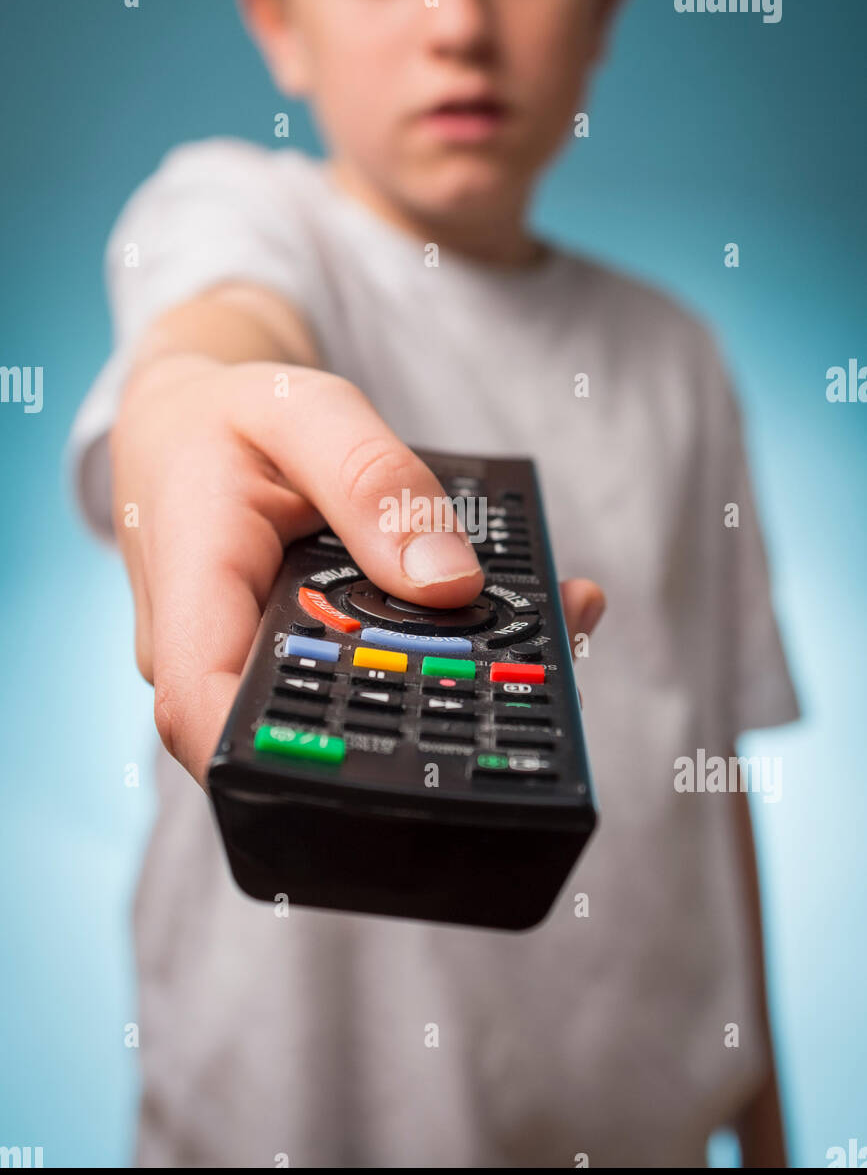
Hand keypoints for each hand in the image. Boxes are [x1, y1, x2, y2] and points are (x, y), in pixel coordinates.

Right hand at [111, 354, 603, 784]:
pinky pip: (368, 676)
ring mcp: (253, 669)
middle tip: (529, 673)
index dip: (288, 762)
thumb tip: (450, 582)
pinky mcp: (292, 663)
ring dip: (451, 682)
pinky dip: (447, 648)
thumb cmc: (229, 416)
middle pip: (302, 732)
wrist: (195, 425)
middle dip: (421, 721)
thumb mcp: (302, 412)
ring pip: (349, 713)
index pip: (204, 715)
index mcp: (189, 592)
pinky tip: (534, 611)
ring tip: (557, 627)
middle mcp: (213, 655)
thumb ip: (373, 484)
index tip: (402, 755)